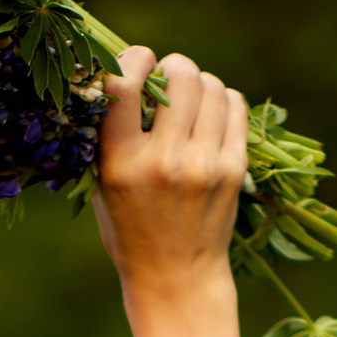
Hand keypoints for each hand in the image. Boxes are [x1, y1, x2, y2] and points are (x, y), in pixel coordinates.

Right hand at [92, 46, 249, 309]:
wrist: (175, 277)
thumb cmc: (129, 226)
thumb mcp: (102, 184)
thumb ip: (109, 132)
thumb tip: (122, 69)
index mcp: (121, 164)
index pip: (124, 84)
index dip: (133, 58)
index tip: (137, 63)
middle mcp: (163, 161)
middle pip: (179, 75)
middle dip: (173, 68)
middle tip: (168, 81)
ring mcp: (203, 164)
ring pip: (210, 85)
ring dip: (198, 83)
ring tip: (189, 101)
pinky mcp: (232, 168)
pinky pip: (234, 105)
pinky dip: (222, 100)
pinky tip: (210, 115)